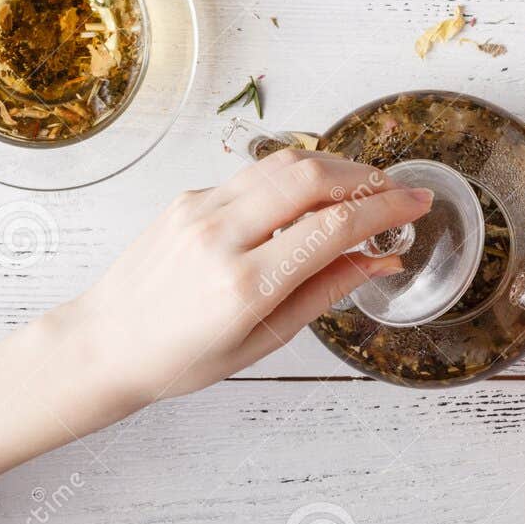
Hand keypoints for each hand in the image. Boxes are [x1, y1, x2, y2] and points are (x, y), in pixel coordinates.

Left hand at [65, 148, 432, 405]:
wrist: (105, 343)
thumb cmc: (180, 359)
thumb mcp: (262, 342)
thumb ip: (323, 294)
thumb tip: (378, 260)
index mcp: (245, 285)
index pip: (332, 227)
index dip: (385, 210)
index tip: (418, 204)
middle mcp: (221, 236)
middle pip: (311, 177)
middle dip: (365, 177)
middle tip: (397, 192)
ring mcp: (199, 209)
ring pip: (281, 164)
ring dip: (332, 168)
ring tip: (362, 189)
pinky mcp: (187, 198)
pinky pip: (252, 175)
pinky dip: (292, 177)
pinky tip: (310, 197)